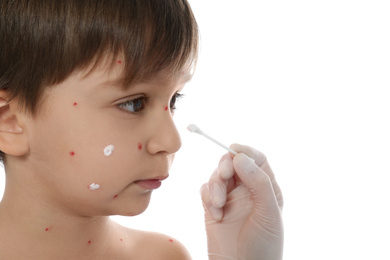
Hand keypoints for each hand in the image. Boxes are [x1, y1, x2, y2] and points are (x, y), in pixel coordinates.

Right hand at [200, 144, 282, 259]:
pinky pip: (205, 191)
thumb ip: (258, 182)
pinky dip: (207, 198)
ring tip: (219, 205)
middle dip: (225, 166)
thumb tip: (240, 157)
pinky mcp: (212, 208)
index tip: (234, 151)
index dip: (245, 151)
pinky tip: (216, 215)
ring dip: (215, 186)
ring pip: (216, 176)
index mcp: (266, 188)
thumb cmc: (263, 246)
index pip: (256, 159)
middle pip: (233, 163)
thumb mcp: (268, 213)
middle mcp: (247, 190)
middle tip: (224, 175)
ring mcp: (229, 199)